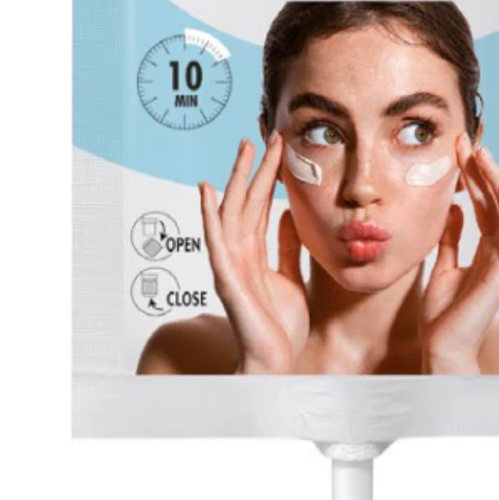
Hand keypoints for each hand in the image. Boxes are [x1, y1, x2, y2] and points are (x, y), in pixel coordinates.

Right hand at [198, 132, 309, 374]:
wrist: (277, 362)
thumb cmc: (280, 326)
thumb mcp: (291, 277)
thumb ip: (286, 248)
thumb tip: (286, 216)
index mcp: (254, 253)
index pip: (260, 206)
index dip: (268, 177)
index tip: (278, 148)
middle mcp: (239, 253)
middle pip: (246, 202)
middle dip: (254, 170)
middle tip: (261, 137)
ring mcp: (230, 264)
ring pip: (232, 213)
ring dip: (237, 181)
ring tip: (243, 151)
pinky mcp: (226, 278)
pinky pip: (216, 242)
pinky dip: (210, 215)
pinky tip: (207, 192)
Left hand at [419, 135, 498, 374]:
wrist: (440, 348)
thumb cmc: (441, 315)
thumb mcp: (441, 265)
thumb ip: (450, 239)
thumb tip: (453, 208)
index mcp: (484, 251)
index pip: (483, 205)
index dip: (472, 177)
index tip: (458, 150)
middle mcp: (498, 253)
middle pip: (495, 203)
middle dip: (482, 171)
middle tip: (467, 142)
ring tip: (482, 156)